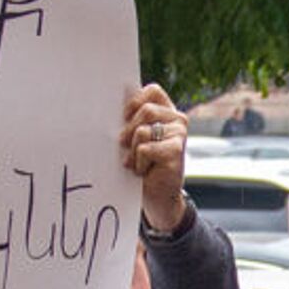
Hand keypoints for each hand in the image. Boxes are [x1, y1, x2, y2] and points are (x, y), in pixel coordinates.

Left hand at [119, 84, 187, 234]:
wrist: (158, 197)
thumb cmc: (143, 165)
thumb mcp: (135, 138)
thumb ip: (131, 119)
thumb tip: (109, 103)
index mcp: (168, 112)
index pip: (153, 91)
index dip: (135, 101)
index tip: (124, 116)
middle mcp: (178, 120)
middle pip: (145, 110)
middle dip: (128, 130)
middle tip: (126, 146)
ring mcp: (179, 135)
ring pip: (142, 131)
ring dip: (133, 151)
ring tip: (139, 162)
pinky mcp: (176, 151)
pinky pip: (144, 149)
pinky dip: (138, 163)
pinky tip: (145, 171)